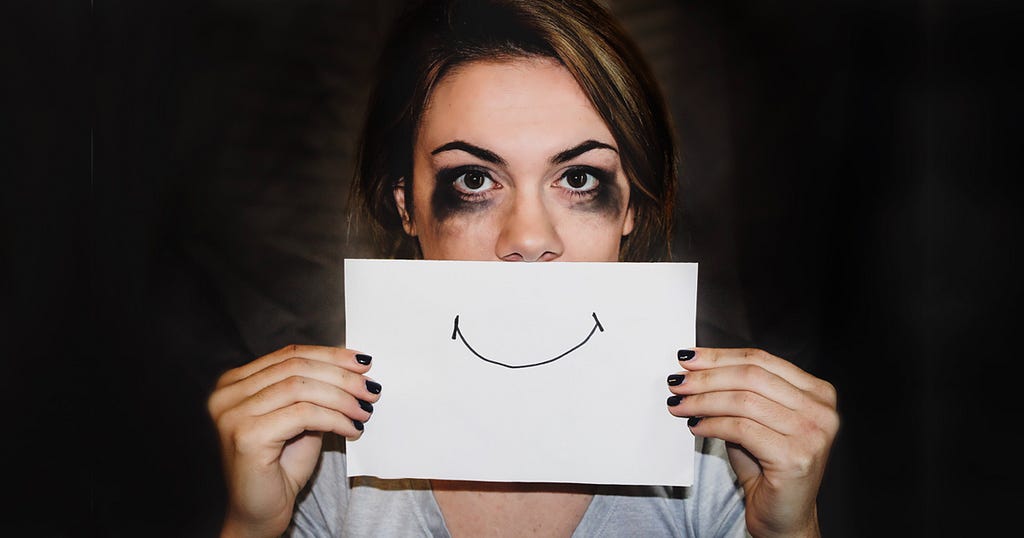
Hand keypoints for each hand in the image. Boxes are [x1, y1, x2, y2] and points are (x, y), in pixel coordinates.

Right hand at [207, 345, 380, 536]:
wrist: (260, 513)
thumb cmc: (280, 468)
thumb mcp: (300, 419)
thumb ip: (314, 391)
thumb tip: (353, 367)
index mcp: (235, 383)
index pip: (289, 355)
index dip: (330, 355)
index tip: (364, 362)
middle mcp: (227, 394)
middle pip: (296, 368)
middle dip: (341, 376)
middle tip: (371, 389)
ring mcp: (233, 414)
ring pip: (301, 388)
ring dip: (342, 398)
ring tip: (365, 411)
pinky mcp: (246, 435)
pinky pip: (303, 414)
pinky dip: (335, 419)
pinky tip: (352, 429)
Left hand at [667, 348, 838, 537]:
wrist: (784, 517)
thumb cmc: (767, 469)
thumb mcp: (756, 421)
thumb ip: (738, 392)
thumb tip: (695, 369)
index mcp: (817, 393)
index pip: (761, 360)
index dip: (720, 357)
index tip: (688, 358)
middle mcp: (821, 410)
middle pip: (751, 376)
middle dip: (707, 377)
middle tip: (677, 381)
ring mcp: (812, 434)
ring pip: (743, 401)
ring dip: (703, 401)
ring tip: (679, 404)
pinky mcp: (795, 457)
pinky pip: (740, 429)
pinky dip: (711, 425)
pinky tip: (694, 426)